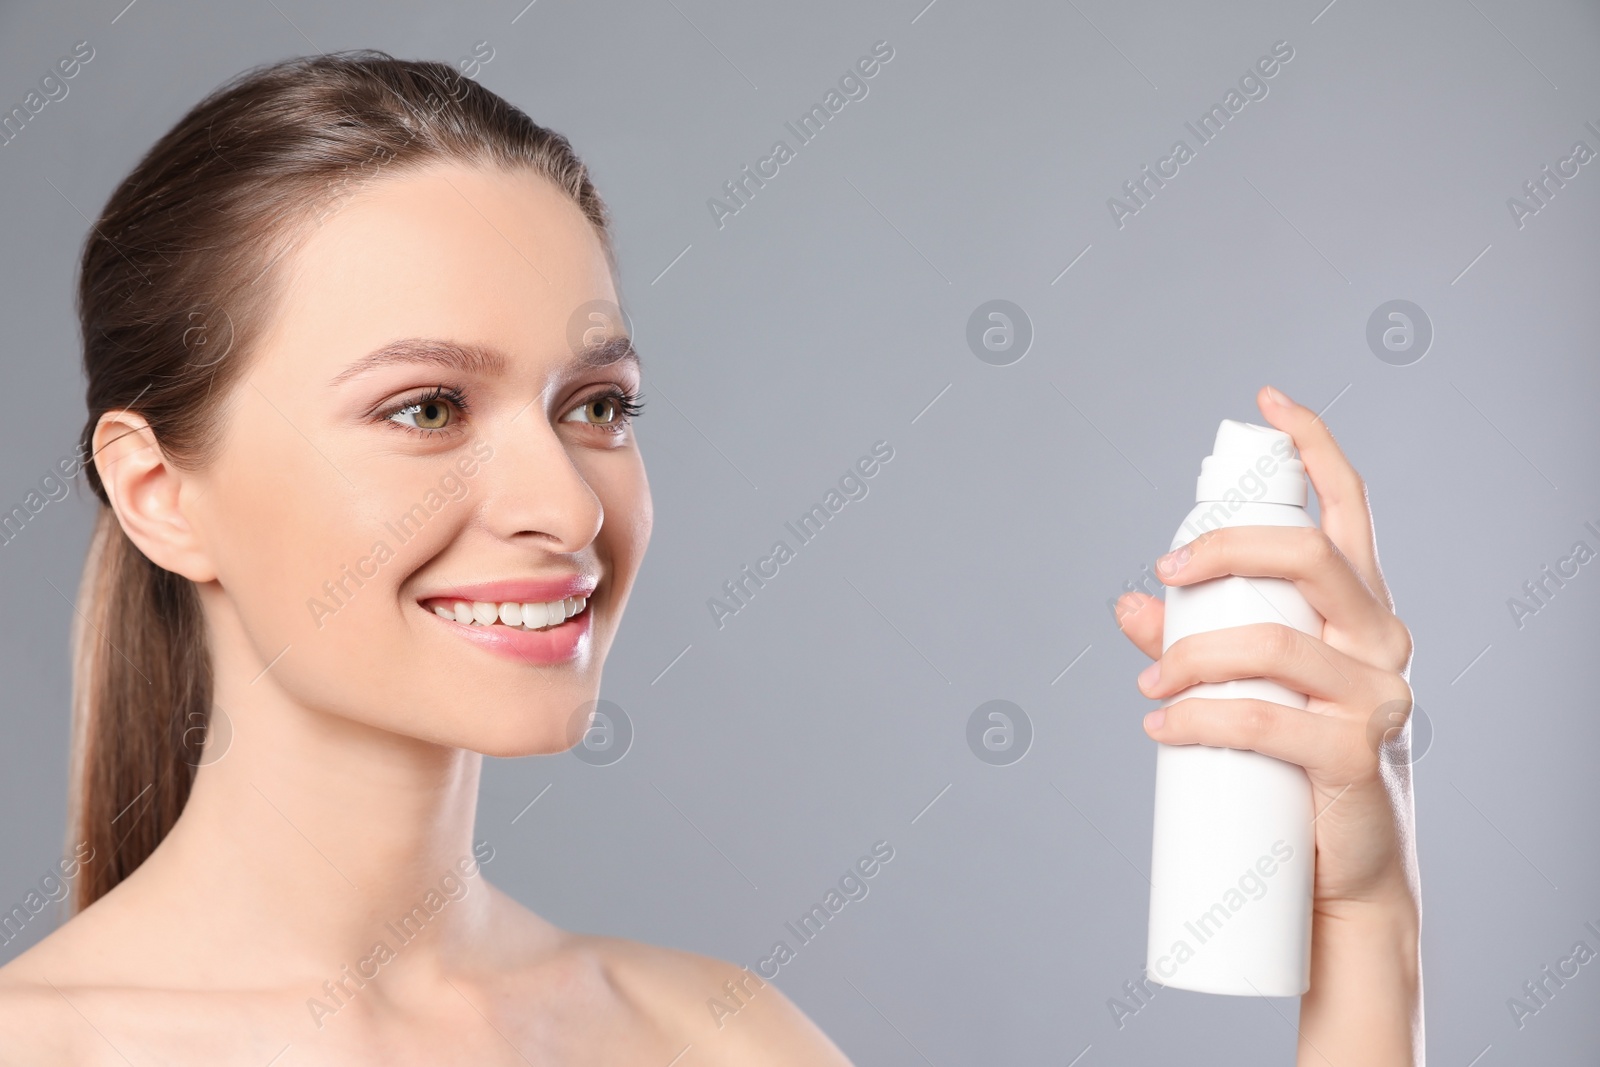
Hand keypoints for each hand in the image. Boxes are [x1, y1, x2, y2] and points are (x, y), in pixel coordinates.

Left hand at [1114, 384, 1417, 908]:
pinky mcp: (1356, 754)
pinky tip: (1162, 725)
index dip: (1315, 446)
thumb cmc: (1292, 763)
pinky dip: (1199, 717)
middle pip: (1309, 555)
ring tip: (1151, 688)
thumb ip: (1190, 637)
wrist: (1337, 871)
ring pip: (1272, 641)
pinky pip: (1264, 719)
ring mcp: (1377, 696)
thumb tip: (1128, 601)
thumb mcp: (1247, 683)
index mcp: (1359, 609)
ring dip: (1190, 656)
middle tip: (1165, 574)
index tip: (1268, 403)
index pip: (1349, 509)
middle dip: (1224, 549)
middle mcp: (1381, 640)